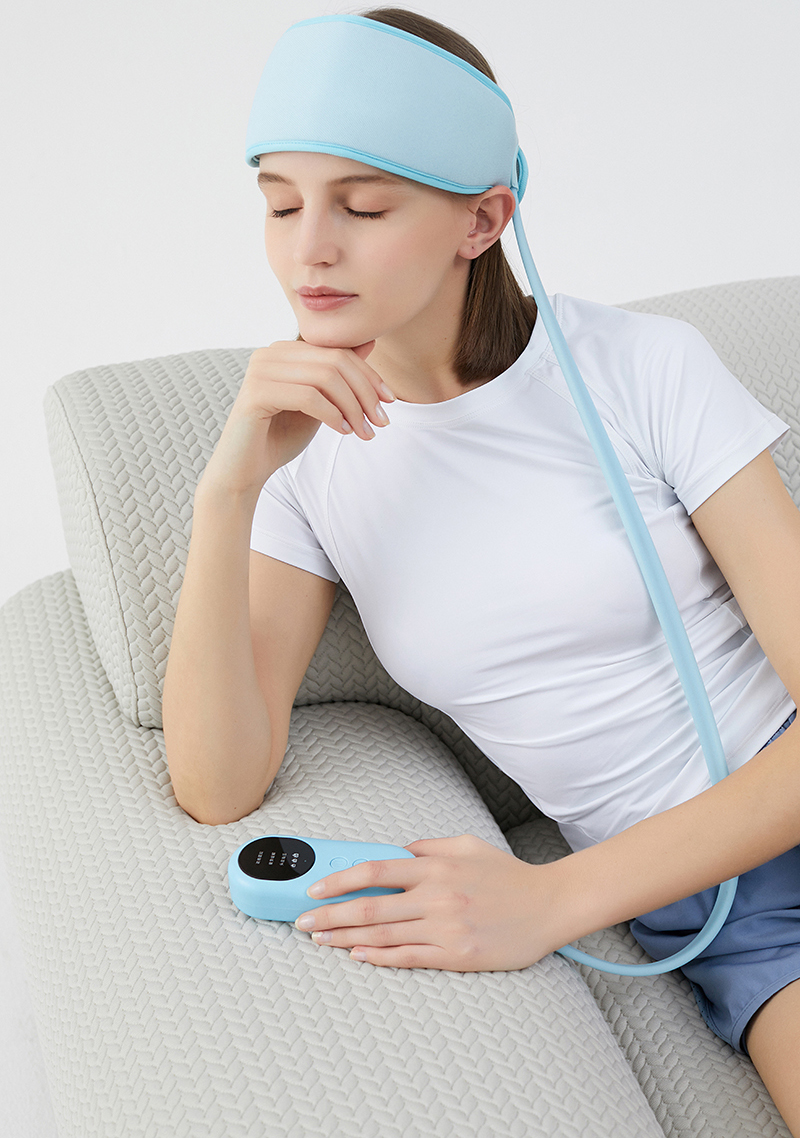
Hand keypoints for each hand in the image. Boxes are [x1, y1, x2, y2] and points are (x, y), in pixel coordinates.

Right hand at [199, 339, 393, 497]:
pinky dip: (332, 415)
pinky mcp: (256, 392)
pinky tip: (342, 432)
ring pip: (325, 377)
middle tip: (381, 421)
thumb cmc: (281, 436)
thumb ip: (337, 376)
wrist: (244, 470)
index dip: (369, 375)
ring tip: (364, 432)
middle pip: (335, 361)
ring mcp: (260, 370)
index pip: (338, 351)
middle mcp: (270, 353)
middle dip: (365, 392)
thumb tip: (369, 342)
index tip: (389, 402)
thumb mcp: (320, 403)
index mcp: (285, 350)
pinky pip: (308, 397)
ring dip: (353, 407)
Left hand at [293, 833, 561, 970]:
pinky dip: (379, 957)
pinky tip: (357, 956)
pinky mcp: (457, 955)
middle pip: (370, 907)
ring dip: (345, 939)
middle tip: (302, 921)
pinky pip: (409, 958)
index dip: (339, 880)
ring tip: (320, 939)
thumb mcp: (466, 845)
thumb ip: (427, 847)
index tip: (315, 888)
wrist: (550, 906)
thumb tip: (393, 853)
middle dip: (329, 915)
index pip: (375, 870)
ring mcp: (446, 928)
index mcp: (436, 866)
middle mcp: (437, 896)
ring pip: (383, 936)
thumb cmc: (507, 876)